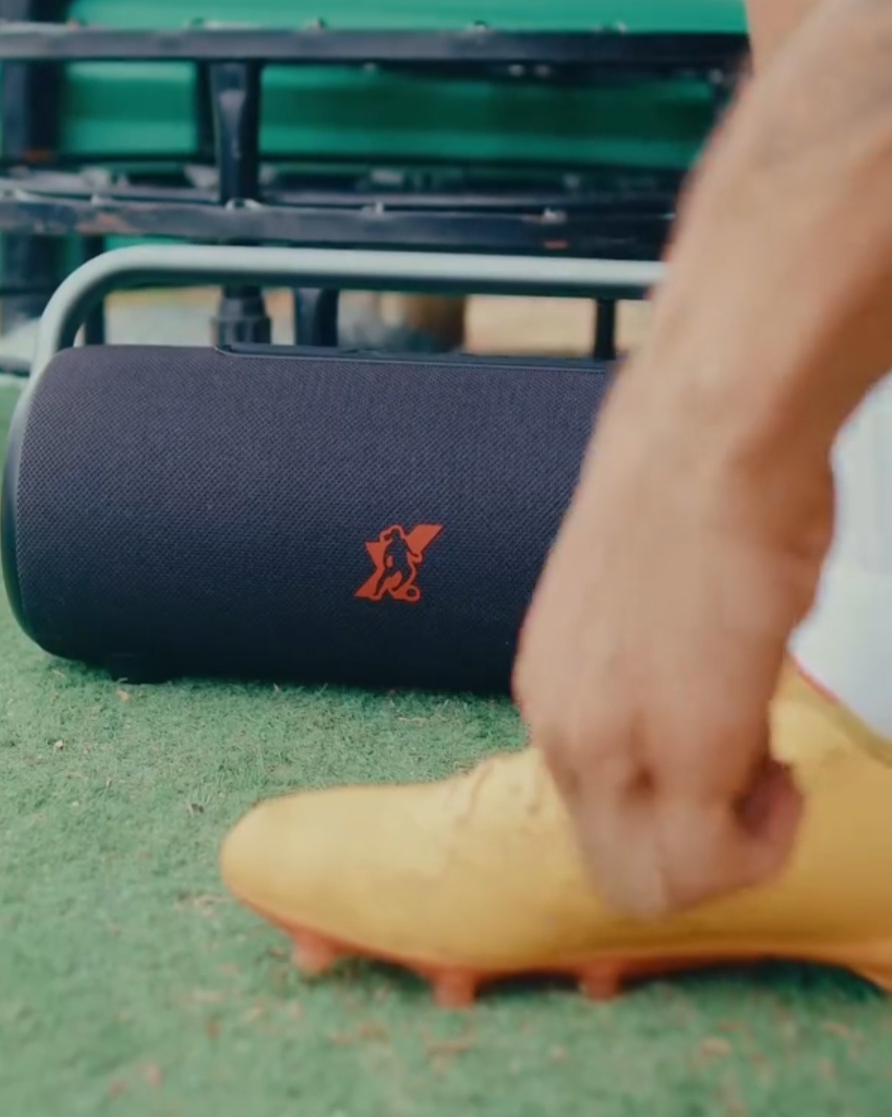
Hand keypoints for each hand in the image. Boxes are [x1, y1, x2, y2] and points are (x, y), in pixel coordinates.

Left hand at [512, 361, 832, 917]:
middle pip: (620, 876)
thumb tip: (686, 702)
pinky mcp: (680, 752)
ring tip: (769, 765)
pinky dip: (764, 843)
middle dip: (704, 855)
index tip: (728, 768)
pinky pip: (715, 865)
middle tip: (756, 786)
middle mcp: (561, 731)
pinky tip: (783, 768)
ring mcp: (609, 747)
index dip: (675, 820)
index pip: (595, 822)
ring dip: (734, 850)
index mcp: (550, 694)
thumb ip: (646, 680)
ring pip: (658, 887)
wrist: (705, 445)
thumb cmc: (685, 499)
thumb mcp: (637, 609)